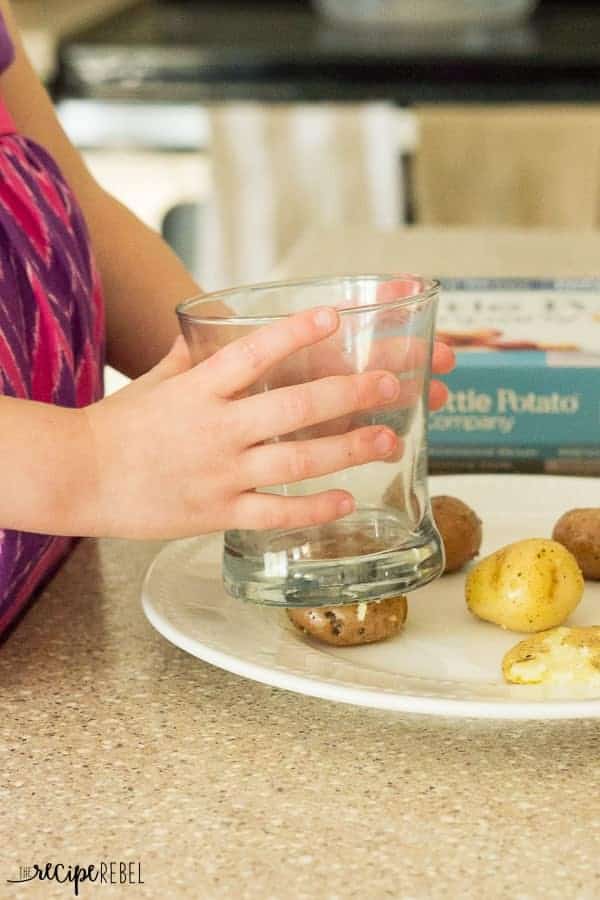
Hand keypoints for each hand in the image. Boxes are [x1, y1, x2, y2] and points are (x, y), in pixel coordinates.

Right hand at [82, 307, 411, 538]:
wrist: (80, 476)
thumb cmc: (119, 424)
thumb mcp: (157, 379)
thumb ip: (196, 352)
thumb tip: (222, 319)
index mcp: (199, 389)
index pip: (254, 352)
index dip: (297, 333)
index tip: (335, 317)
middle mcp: (215, 428)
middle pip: (294, 408)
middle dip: (351, 394)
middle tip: (392, 384)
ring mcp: (220, 473)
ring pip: (296, 461)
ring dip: (348, 450)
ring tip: (388, 440)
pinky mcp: (218, 513)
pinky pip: (276, 512)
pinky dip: (314, 509)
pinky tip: (347, 501)